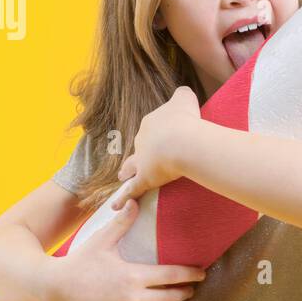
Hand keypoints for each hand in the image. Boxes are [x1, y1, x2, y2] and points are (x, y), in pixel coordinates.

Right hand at [46, 196, 206, 300]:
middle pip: (171, 298)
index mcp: (133, 276)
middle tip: (193, 287)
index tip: (202, 273)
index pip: (171, 276)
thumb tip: (133, 200)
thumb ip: (121, 223)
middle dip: (185, 292)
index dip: (190, 275)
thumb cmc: (79, 262)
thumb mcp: (101, 240)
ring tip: (178, 298)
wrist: (55, 289)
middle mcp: (132, 298)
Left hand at [110, 85, 201, 209]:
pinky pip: (133, 190)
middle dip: (144, 150)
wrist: (182, 140)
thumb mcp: (185, 98)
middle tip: (149, 155)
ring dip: (127, 171)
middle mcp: (142, 140)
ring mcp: (141, 160)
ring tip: (122, 176)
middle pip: (141, 145)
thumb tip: (183, 94)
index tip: (170, 135)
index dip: (162, 132)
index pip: (153, 127)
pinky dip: (124, 198)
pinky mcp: (145, 178)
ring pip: (131, 166)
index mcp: (151, 122)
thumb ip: (182, 95)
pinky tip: (115, 206)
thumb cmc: (186, 119)